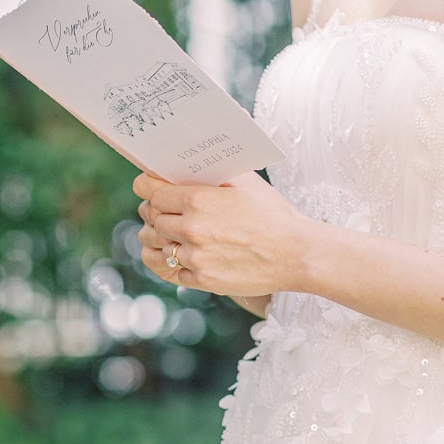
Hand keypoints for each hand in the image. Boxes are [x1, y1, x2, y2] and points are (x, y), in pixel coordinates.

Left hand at [134, 171, 311, 296]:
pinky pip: (168, 269)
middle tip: (159, 209)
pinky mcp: (200, 279)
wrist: (297, 254)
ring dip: (156, 237)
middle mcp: (190, 228)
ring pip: (154, 244)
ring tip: (164, 232)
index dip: (146, 186)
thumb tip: (185, 165)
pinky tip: (174, 253)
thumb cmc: (273, 215)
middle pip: (151, 217)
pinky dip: (168, 261)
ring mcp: (194, 257)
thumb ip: (211, 172)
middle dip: (153, 211)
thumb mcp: (245, 182)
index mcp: (198, 200)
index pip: (150, 190)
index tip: (147, 186)